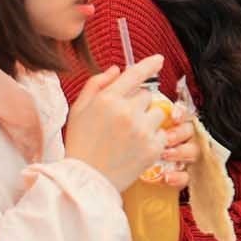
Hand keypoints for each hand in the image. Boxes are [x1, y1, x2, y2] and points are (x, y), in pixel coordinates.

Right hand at [66, 56, 176, 189]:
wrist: (86, 180)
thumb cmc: (80, 144)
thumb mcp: (78, 110)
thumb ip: (96, 85)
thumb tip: (116, 69)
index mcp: (107, 100)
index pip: (135, 75)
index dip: (149, 65)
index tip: (159, 60)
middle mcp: (127, 112)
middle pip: (147, 95)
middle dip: (138, 103)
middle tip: (123, 121)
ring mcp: (142, 130)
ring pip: (157, 112)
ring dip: (148, 119)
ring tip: (130, 134)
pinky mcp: (153, 147)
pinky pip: (162, 133)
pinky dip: (153, 138)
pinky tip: (136, 147)